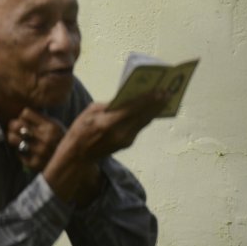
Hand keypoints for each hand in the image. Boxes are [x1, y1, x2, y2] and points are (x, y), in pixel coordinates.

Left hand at [5, 108, 64, 171]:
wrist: (72, 165)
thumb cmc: (60, 142)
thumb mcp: (56, 127)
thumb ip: (41, 120)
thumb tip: (21, 115)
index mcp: (51, 127)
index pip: (25, 113)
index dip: (23, 116)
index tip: (24, 120)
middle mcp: (45, 139)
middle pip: (17, 125)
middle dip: (13, 125)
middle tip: (14, 127)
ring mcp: (39, 152)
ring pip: (13, 138)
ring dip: (13, 137)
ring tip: (16, 138)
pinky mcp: (35, 164)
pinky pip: (18, 153)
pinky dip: (19, 151)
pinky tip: (25, 151)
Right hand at [43, 92, 166, 203]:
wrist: (78, 155)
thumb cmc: (81, 128)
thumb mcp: (91, 111)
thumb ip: (111, 104)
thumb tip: (127, 97)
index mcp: (108, 123)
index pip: (132, 109)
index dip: (147, 99)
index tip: (159, 90)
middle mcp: (120, 133)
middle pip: (142, 116)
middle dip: (156, 103)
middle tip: (168, 92)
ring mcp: (125, 140)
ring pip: (144, 122)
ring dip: (155, 110)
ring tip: (165, 98)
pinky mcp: (127, 143)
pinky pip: (139, 127)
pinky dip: (147, 117)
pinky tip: (153, 109)